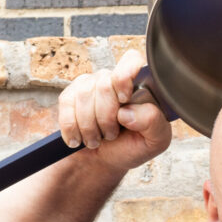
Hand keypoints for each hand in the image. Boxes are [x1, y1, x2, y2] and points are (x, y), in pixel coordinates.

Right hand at [57, 49, 172, 171]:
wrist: (103, 161)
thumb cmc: (132, 147)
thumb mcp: (154, 140)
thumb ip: (154, 123)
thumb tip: (128, 111)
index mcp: (139, 84)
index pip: (131, 60)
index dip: (124, 77)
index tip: (124, 100)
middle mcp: (113, 79)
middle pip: (105, 85)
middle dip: (106, 118)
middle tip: (111, 135)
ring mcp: (90, 85)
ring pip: (84, 95)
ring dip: (89, 126)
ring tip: (96, 140)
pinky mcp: (70, 95)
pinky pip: (66, 104)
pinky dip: (72, 127)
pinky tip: (79, 138)